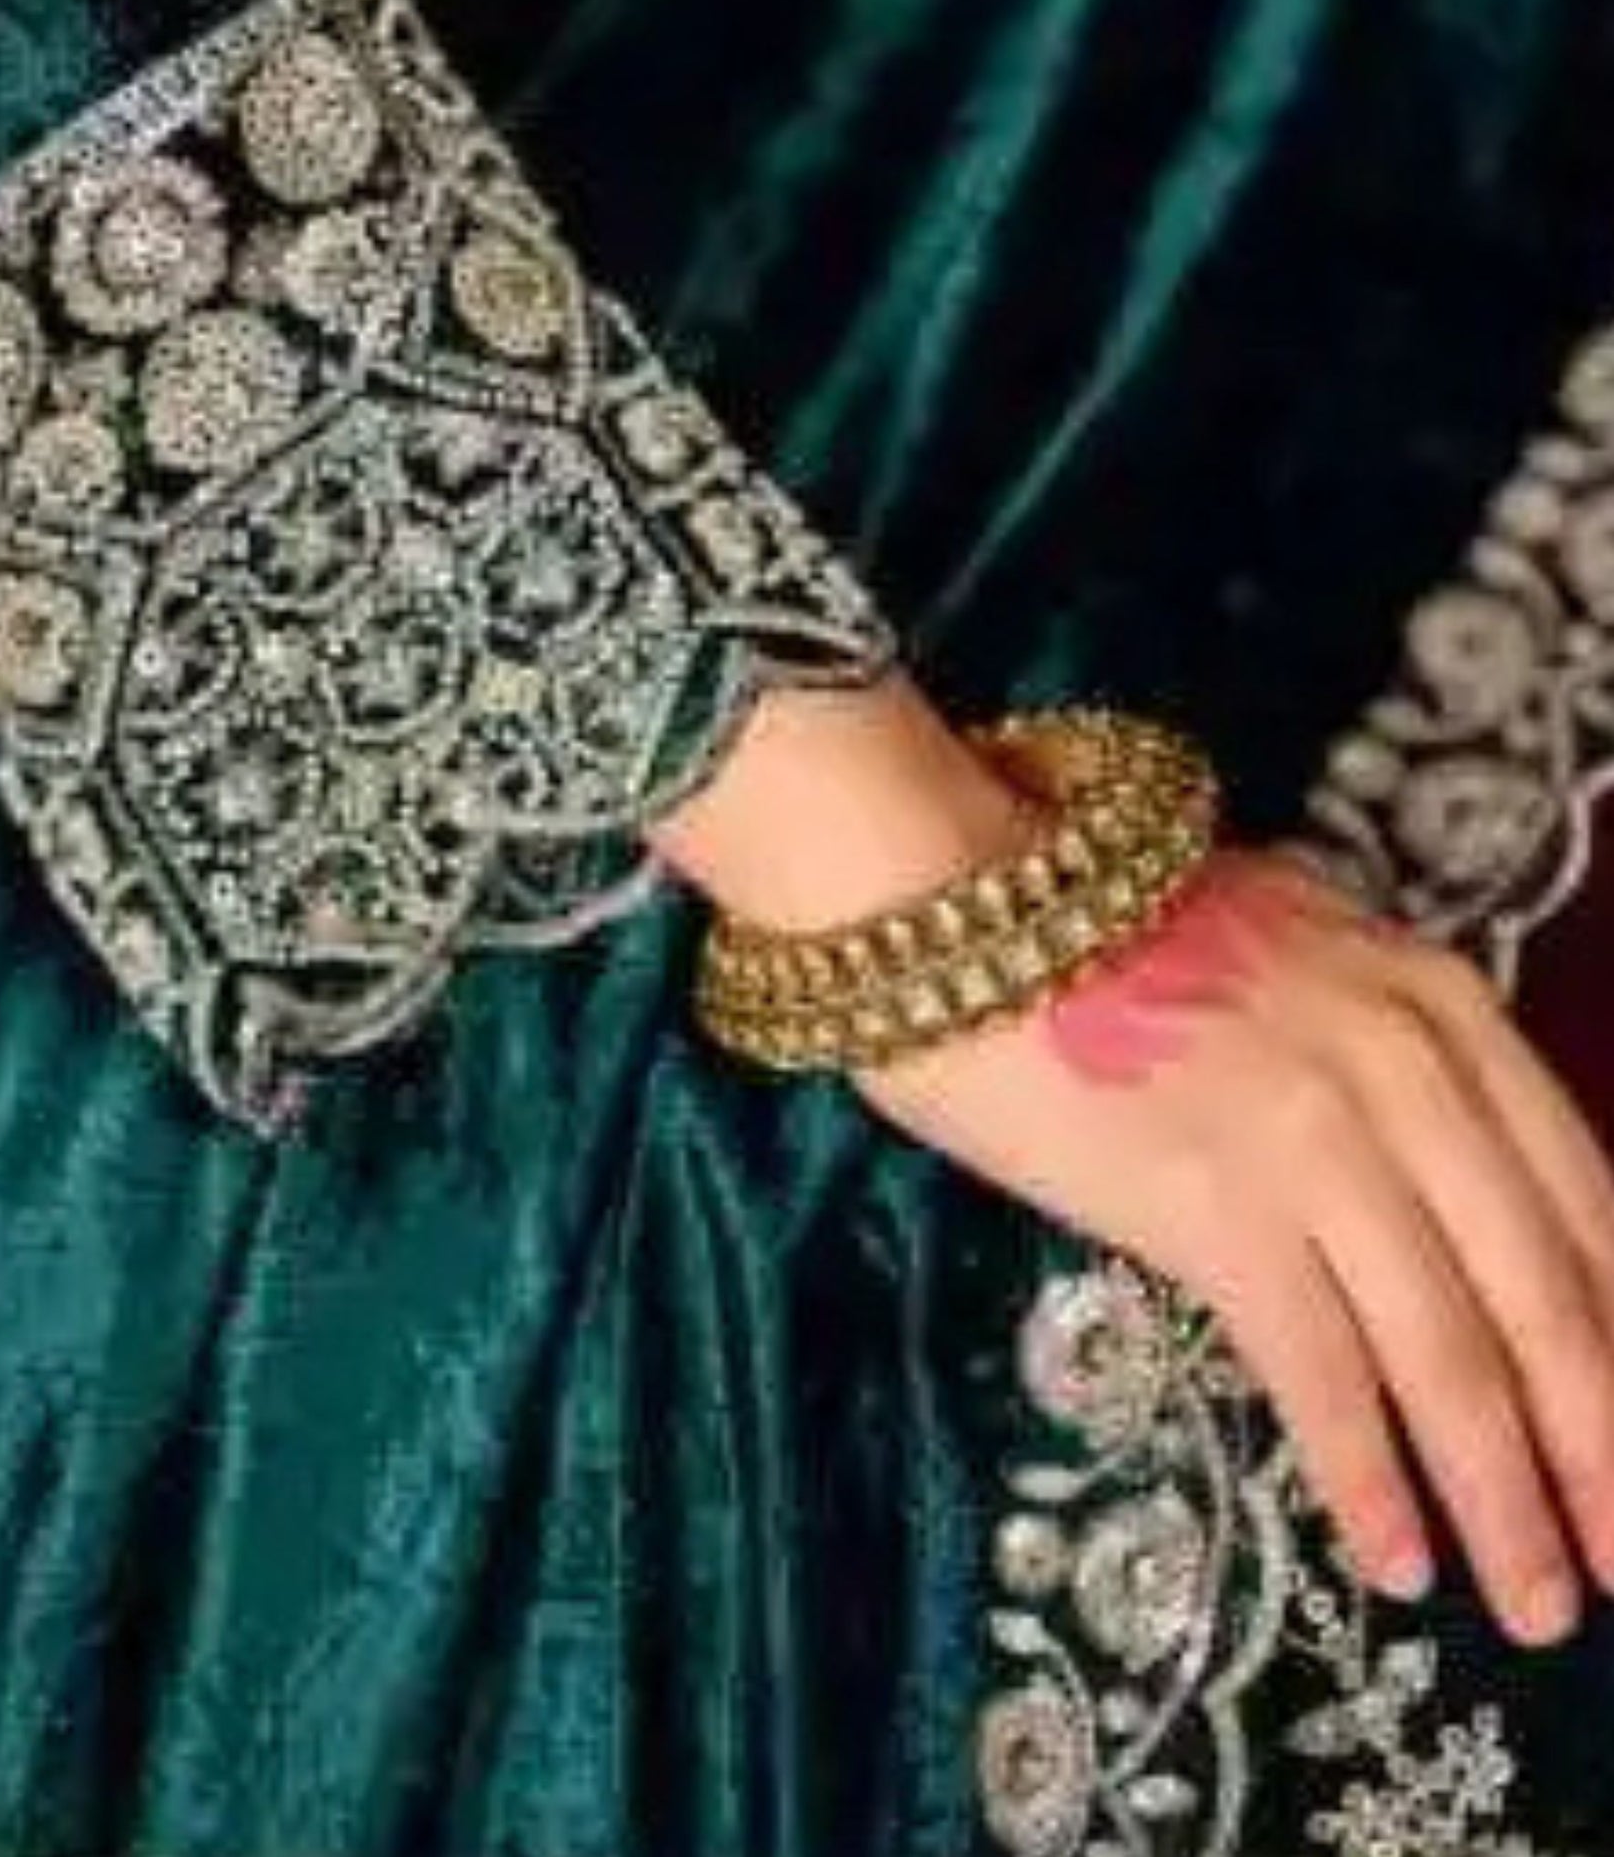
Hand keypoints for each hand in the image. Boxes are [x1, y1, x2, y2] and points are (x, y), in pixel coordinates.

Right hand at [862, 853, 1613, 1646]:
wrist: (953, 901)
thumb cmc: (1109, 934)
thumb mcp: (1304, 960)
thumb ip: (1398, 1055)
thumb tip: (1465, 1202)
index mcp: (1443, 1002)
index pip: (1588, 1204)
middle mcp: (1405, 1065)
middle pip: (1539, 1297)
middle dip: (1595, 1451)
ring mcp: (1313, 1131)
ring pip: (1448, 1352)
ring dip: (1504, 1498)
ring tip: (1537, 1601)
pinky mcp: (1213, 1199)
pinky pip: (1320, 1369)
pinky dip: (1367, 1479)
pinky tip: (1398, 1561)